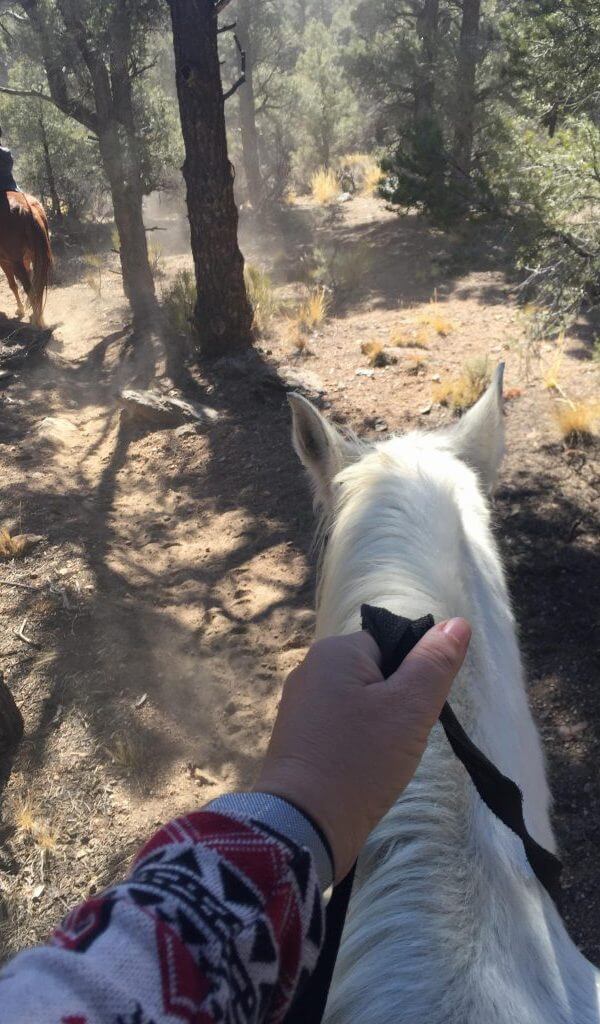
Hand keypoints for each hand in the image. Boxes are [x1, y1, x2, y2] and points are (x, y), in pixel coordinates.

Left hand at [255, 619, 470, 880]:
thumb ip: (434, 662)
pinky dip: (355, 743)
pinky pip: (338, 726)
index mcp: (334, 651)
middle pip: (373, 673)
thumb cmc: (361, 760)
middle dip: (394, 703)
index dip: (411, 677)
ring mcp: (298, 704)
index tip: (414, 713)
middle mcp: (310, 668)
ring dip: (377, 726)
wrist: (304, 824)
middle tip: (400, 739)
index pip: (390, 645)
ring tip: (381, 758)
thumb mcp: (410, 708)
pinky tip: (361, 768)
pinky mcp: (295, 736)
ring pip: (357, 702)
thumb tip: (457, 622)